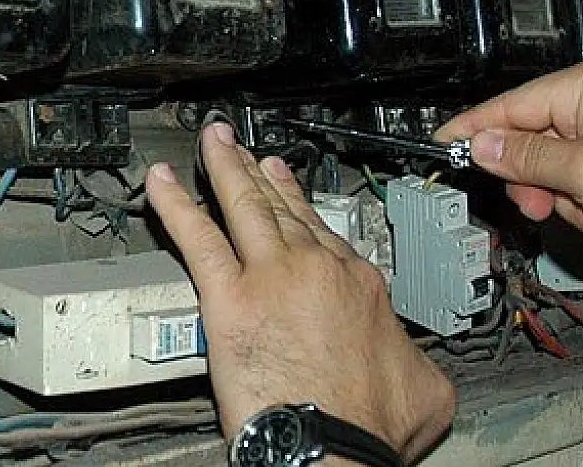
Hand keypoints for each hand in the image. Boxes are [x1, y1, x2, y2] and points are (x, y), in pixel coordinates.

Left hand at [145, 122, 454, 463]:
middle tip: (248, 152)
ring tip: (212, 145)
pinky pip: (195, 237)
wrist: (335, 446)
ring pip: (243, 205)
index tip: (290, 190)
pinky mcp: (228, 297)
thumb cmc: (370, 426)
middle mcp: (316, 268)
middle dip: (262, 173)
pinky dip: (173, 205)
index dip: (302, 206)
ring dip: (224, 168)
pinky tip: (159, 183)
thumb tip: (415, 366)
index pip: (324, 235)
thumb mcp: (422, 387)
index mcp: (359, 286)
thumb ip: (411, 360)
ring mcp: (270, 276)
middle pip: (283, 208)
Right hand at [435, 59, 582, 290]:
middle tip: (543, 203)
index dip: (474, 128)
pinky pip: (579, 192)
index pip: (509, 105)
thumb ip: (523, 158)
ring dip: (571, 204)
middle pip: (530, 146)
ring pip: (553, 178)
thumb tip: (484, 146)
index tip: (446, 144)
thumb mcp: (581, 169)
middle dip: (538, 184)